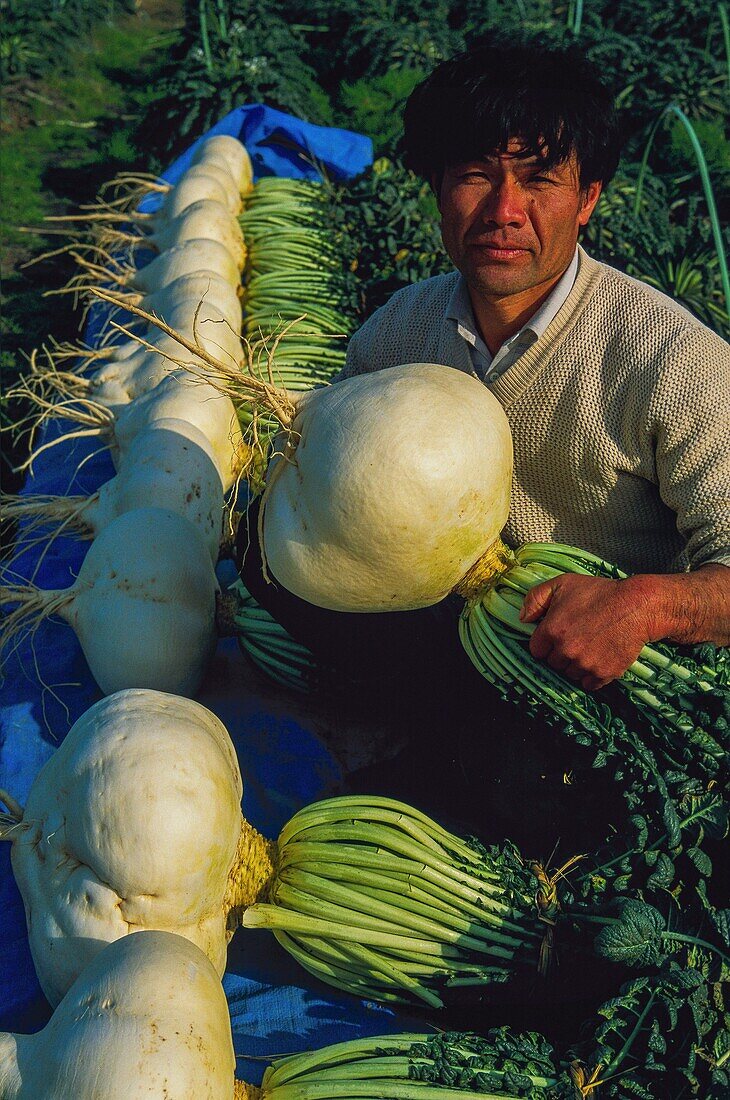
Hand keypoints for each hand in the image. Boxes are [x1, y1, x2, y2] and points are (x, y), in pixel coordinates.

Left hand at [519, 573, 654, 690]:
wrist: (637, 606)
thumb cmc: (599, 592)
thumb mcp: (562, 584)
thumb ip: (536, 598)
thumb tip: (522, 619)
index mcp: (552, 630)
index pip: (536, 651)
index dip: (545, 644)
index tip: (556, 637)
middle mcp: (566, 650)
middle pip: (553, 664)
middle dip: (560, 654)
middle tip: (576, 639)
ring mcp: (585, 664)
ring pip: (570, 675)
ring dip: (575, 665)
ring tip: (589, 647)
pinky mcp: (604, 673)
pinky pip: (588, 684)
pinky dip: (591, 676)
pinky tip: (598, 659)